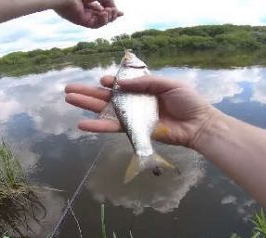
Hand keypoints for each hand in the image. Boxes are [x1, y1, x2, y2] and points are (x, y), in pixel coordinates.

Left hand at [54, 0, 122, 28]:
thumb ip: (108, 1)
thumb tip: (116, 11)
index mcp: (86, 2)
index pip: (101, 9)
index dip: (112, 11)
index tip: (121, 13)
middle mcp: (84, 10)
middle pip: (101, 16)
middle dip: (112, 15)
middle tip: (117, 12)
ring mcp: (82, 16)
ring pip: (99, 22)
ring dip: (108, 18)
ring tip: (110, 11)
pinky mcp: (80, 21)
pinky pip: (95, 25)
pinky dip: (102, 21)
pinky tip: (104, 13)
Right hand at [65, 75, 219, 147]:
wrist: (198, 125)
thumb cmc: (188, 101)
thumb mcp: (168, 84)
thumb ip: (145, 82)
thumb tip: (119, 82)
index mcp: (143, 88)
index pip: (121, 83)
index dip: (110, 81)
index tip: (103, 80)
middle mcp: (134, 101)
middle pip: (106, 96)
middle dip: (87, 92)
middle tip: (68, 89)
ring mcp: (132, 116)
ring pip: (105, 110)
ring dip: (86, 106)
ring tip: (68, 100)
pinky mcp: (133, 130)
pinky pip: (113, 127)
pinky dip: (97, 126)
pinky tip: (82, 124)